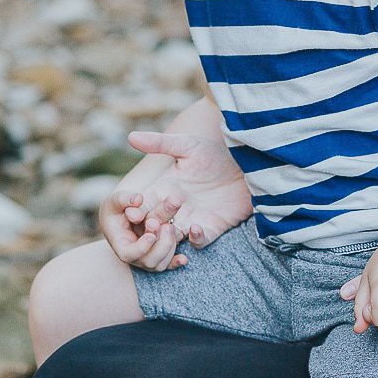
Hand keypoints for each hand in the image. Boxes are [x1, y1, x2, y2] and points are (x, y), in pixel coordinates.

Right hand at [96, 129, 250, 270]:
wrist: (248, 162)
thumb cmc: (216, 152)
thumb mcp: (187, 146)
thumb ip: (160, 143)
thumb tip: (130, 136)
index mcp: (165, 187)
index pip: (143, 204)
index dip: (136, 209)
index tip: (133, 212)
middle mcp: (176, 206)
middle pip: (155, 223)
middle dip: (152, 226)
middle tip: (153, 223)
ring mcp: (193, 217)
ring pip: (172, 237)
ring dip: (169, 237)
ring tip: (171, 228)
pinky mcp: (212, 227)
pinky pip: (198, 241)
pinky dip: (195, 239)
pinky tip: (195, 227)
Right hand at [99, 187, 187, 271]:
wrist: (124, 214)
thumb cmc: (117, 208)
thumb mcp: (116, 200)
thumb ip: (125, 198)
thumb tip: (138, 200)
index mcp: (120, 244)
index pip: (128, 255)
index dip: (141, 248)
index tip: (151, 235)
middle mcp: (134, 256)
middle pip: (148, 261)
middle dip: (161, 244)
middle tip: (167, 225)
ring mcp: (146, 258)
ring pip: (160, 265)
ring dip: (169, 247)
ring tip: (170, 227)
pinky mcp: (159, 257)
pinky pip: (168, 265)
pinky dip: (176, 262)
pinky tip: (184, 258)